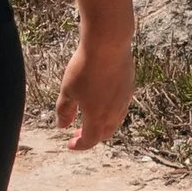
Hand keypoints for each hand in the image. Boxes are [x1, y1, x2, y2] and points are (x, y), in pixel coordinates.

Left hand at [56, 30, 132, 151]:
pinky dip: (109, 112)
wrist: (108, 45)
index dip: (78, 145)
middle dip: (91, 136)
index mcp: (97, 118)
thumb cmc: (85, 68)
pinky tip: (100, 100)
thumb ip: (64, 111)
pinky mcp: (129, 88)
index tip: (69, 144)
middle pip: (104, 134)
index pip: (89, 140)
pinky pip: (120, 107)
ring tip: (89, 117)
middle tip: (77, 132)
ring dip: (101, 125)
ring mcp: (124, 101)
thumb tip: (62, 126)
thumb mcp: (67, 91)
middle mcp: (114, 113)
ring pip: (114, 122)